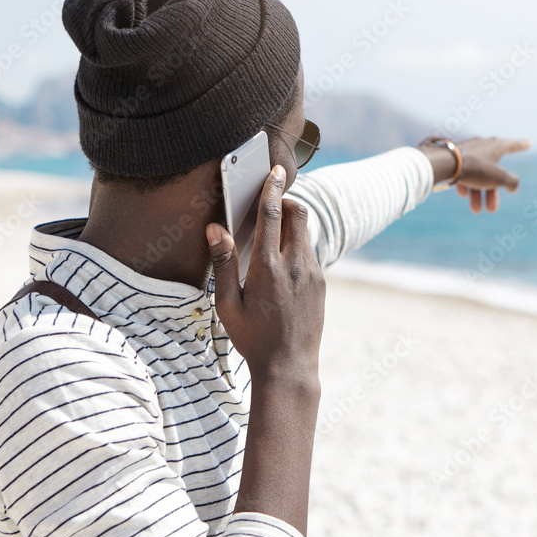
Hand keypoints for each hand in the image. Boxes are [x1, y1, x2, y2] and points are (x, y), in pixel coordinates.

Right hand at [206, 165, 324, 535]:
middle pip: (298, 214)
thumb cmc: (252, 338)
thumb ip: (223, 263)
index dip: (271, 188)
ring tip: (269, 242)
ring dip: (290, 228)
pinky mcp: (321, 284)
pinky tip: (280, 270)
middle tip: (270, 205)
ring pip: (305, 234)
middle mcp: (295, 266)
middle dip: (286, 202)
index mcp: (267, 267)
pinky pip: (309, 254)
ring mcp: (312, 275)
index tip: (274, 170)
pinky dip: (296, 249)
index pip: (272, 214)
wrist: (289, 367)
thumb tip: (215, 229)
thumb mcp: (227, 304)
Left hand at [420, 137, 530, 212]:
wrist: (444, 163)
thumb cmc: (475, 168)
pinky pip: (463, 173)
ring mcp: (467, 151)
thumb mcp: (499, 178)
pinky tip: (463, 195)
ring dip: (478, 194)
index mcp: (496, 146)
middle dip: (492, 193)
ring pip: (477, 175)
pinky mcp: (453, 158)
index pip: (513, 145)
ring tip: (476, 210)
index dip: (522, 145)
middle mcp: (482, 146)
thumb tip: (514, 186)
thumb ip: (512, 182)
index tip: (529, 142)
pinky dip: (466, 184)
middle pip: (493, 171)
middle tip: (492, 209)